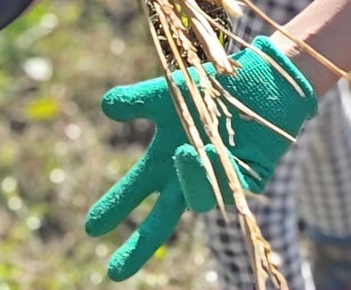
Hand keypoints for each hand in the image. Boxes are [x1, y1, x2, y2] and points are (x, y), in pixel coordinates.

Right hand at [84, 36, 318, 280]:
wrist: (259, 80)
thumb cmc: (210, 89)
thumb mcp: (168, 93)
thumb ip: (139, 101)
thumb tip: (105, 106)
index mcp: (165, 159)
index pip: (135, 191)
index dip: (114, 209)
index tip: (92, 229)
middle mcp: (189, 176)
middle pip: (161, 220)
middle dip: (139, 246)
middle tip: (115, 272)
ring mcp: (217, 180)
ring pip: (197, 199)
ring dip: (190, 179)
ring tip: (186, 151)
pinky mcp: (248, 178)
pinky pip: (232, 185)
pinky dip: (220, 171)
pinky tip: (211, 149)